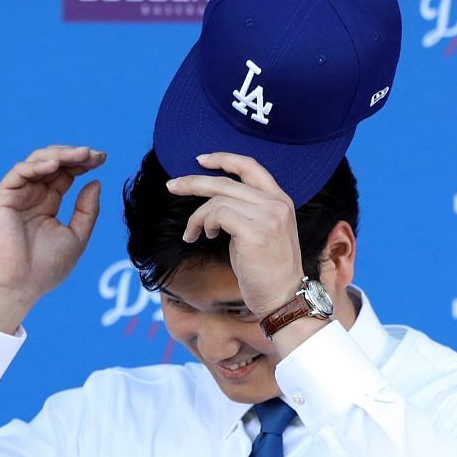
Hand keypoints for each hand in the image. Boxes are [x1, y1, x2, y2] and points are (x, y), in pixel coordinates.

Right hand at [0, 144, 105, 332]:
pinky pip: (19, 172)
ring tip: (82, 155)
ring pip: (37, 161)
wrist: (20, 286)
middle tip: (95, 155)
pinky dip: (37, 165)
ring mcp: (17, 195)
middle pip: (53, 162)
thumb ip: (87, 210)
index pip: (66, 174)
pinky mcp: (2, 198)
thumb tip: (95, 181)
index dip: (84, 163)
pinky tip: (56, 165)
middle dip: (75, 155)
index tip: (103, 159)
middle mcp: (32, 196)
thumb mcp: (77, 237)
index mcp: (47, 204)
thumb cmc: (46, 268)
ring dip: (61, 154)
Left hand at [165, 152, 304, 317]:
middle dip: (194, 181)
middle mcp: (277, 203)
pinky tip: (203, 237)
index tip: (200, 160)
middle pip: (227, 181)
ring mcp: (268, 216)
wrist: (284, 297)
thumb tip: (215, 204)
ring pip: (217, 200)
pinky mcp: (255, 231)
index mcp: (281, 200)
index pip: (251, 167)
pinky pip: (216, 215)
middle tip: (172, 186)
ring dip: (197, 217)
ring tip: (193, 233)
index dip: (224, 159)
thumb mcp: (262, 233)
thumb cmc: (267, 271)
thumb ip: (248, 212)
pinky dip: (202, 224)